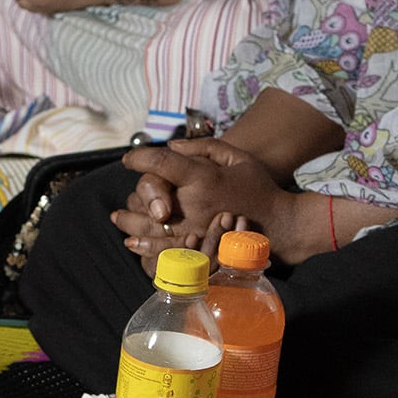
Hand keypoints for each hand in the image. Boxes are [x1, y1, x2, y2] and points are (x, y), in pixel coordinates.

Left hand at [111, 139, 293, 268]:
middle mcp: (194, 204)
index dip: (140, 158)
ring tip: (118, 220)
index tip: (129, 160)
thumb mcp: (238, 157)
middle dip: (133, 197)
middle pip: (148, 199)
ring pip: (151, 227)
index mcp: (203, 178)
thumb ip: (204, 147)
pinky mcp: (196, 249)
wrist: (279, 224)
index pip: (161, 163)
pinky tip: (134, 243)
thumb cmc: (258, 187)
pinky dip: (146, 247)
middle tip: (121, 201)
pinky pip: (165, 250)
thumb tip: (171, 147)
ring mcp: (194, 230)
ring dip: (131, 223)